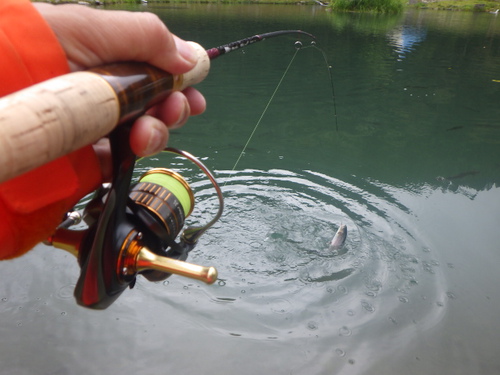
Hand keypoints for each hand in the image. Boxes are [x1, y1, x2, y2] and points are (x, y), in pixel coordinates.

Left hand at [33, 4, 205, 176]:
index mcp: (107, 59)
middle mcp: (106, 93)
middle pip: (156, 104)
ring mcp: (98, 128)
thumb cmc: (31, 53)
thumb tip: (192, 58)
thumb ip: (146, 36)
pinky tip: (132, 148)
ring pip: (145, 134)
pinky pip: (122, 162)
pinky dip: (134, 157)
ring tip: (145, 132)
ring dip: (158, 132)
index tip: (194, 90)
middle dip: (173, 107)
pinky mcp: (88, 161)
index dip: (180, 80)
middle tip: (174, 108)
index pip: (154, 70)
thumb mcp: (89, 29)